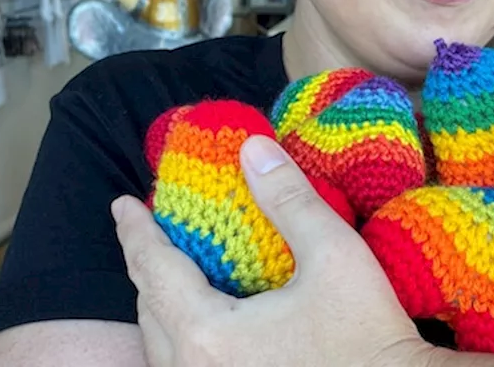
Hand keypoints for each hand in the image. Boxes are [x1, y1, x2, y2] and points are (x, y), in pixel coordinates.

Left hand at [112, 135, 434, 366]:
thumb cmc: (369, 338)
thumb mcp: (335, 256)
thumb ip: (289, 199)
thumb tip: (252, 149)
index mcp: (208, 333)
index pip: (155, 269)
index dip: (136, 231)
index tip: (124, 204)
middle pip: (150, 309)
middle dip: (148, 266)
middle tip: (153, 230)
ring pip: (161, 346)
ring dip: (162, 305)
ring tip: (174, 270)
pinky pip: (184, 366)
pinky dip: (180, 338)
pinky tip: (201, 321)